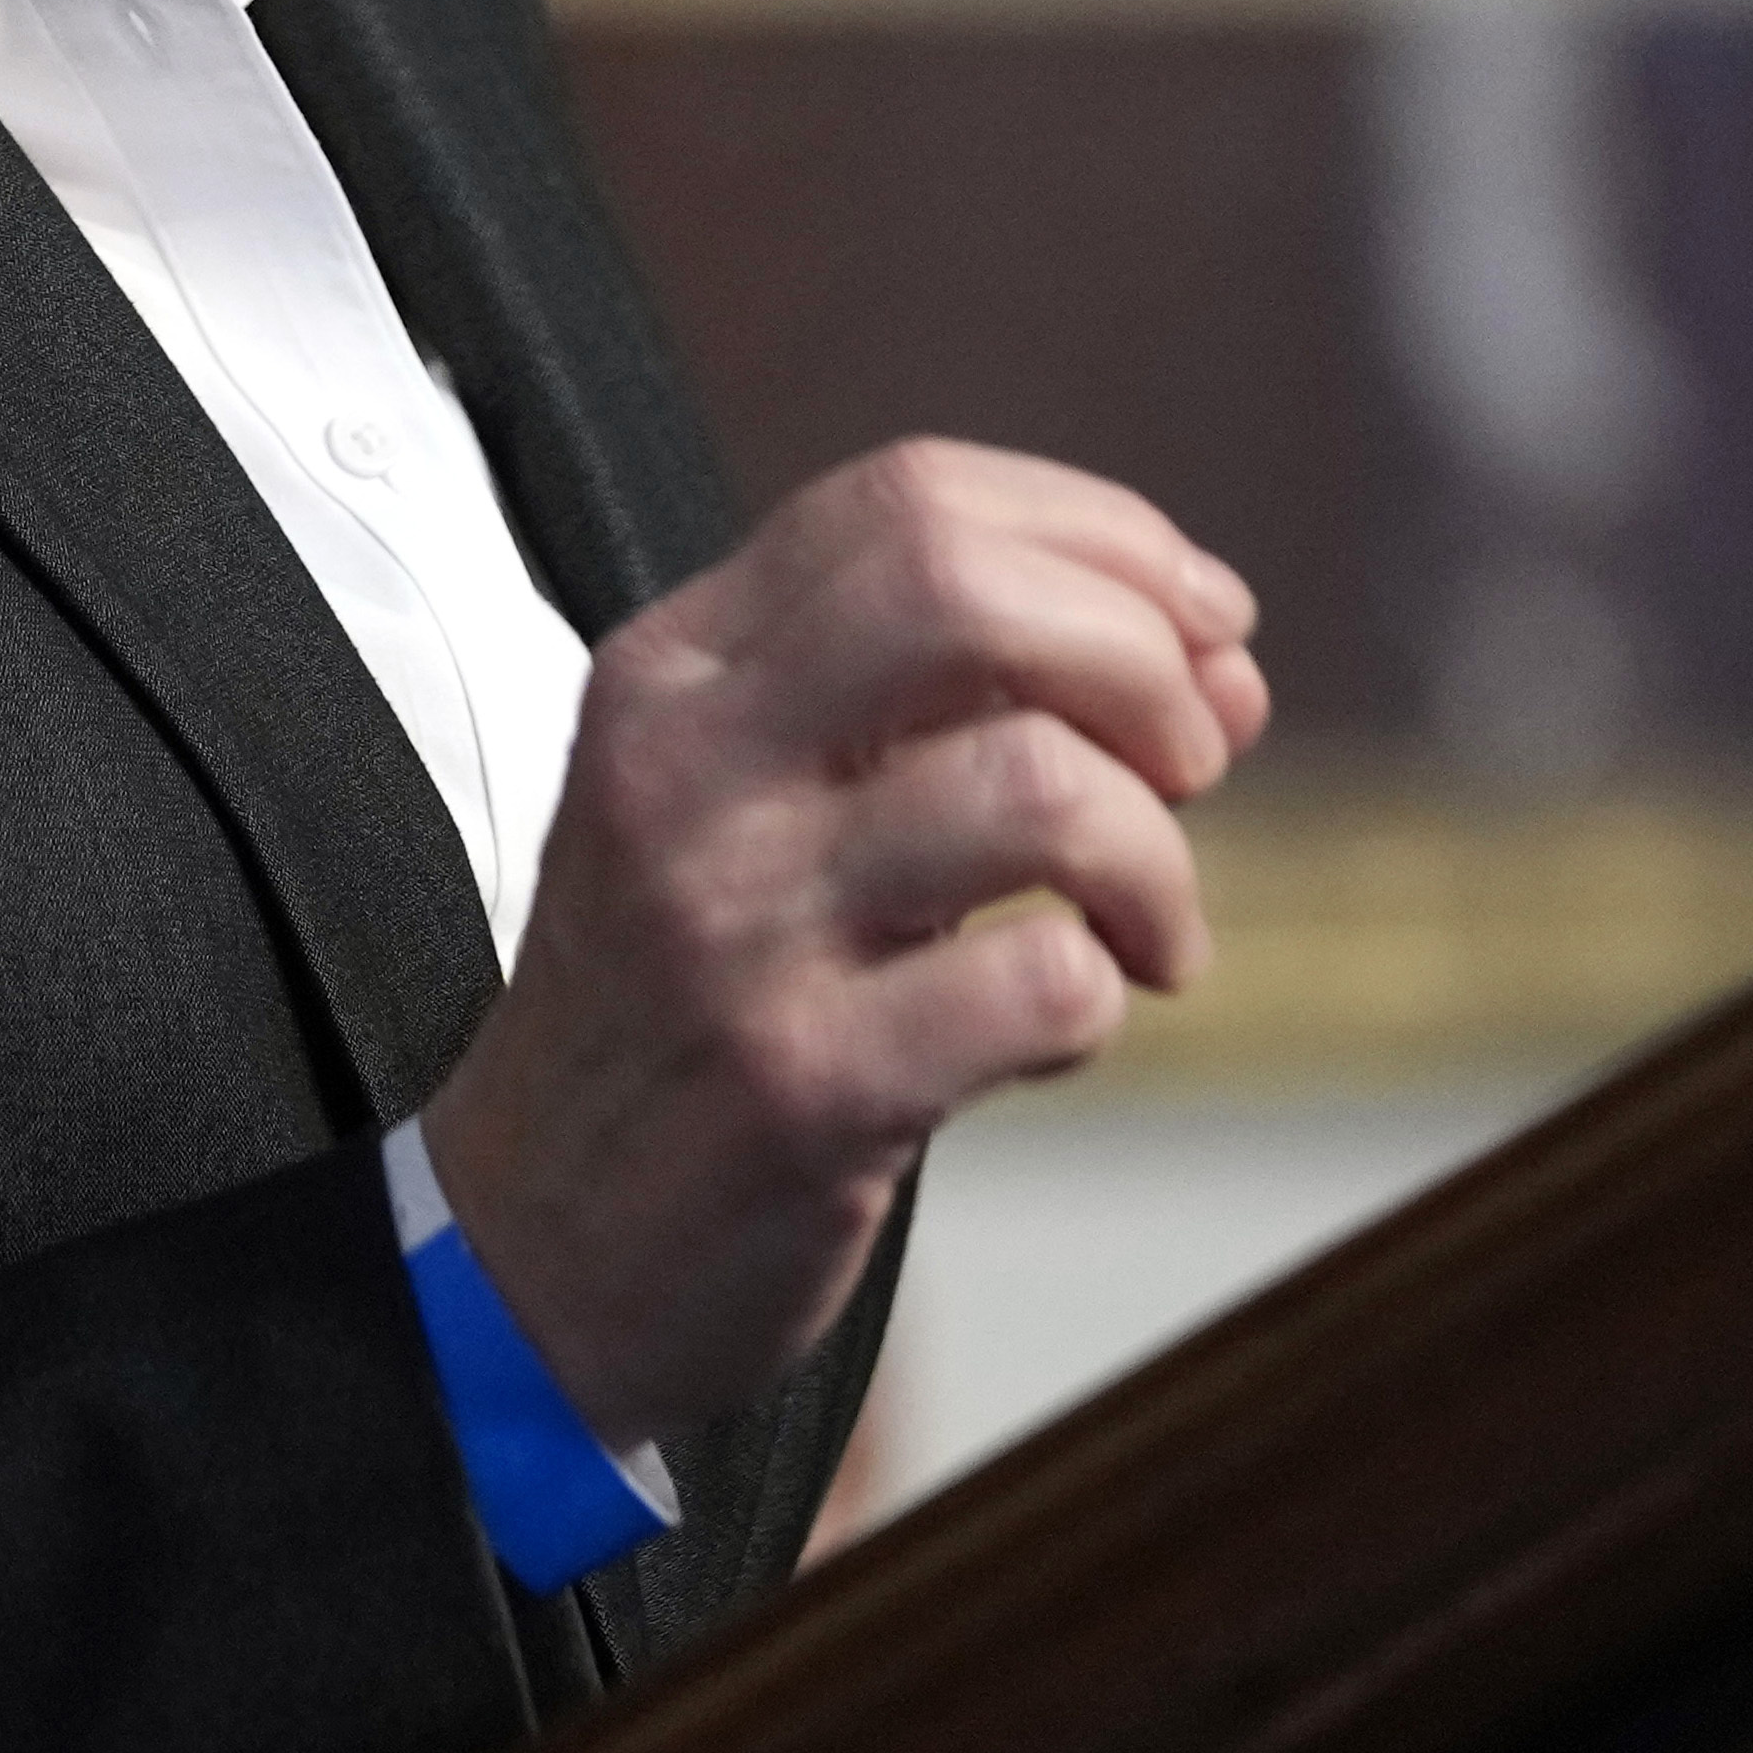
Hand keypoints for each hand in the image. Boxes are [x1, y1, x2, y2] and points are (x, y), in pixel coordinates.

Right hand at [417, 439, 1269, 1452]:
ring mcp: (737, 928)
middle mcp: (688, 771)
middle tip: (1188, 760)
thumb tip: (1219, 665)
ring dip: (1158, 857)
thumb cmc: (682, 1009)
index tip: (1197, 620)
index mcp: (675, 671)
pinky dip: (1104, 996)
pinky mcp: (800, 1085)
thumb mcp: (751, 803)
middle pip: (965, 589)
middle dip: (1140, 655)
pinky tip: (1067, 1023)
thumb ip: (955, 706)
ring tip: (1150, 927)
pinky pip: (1043, 981)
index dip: (1100, 538)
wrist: (532, 1253)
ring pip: (1040, 785)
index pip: (911, 499)